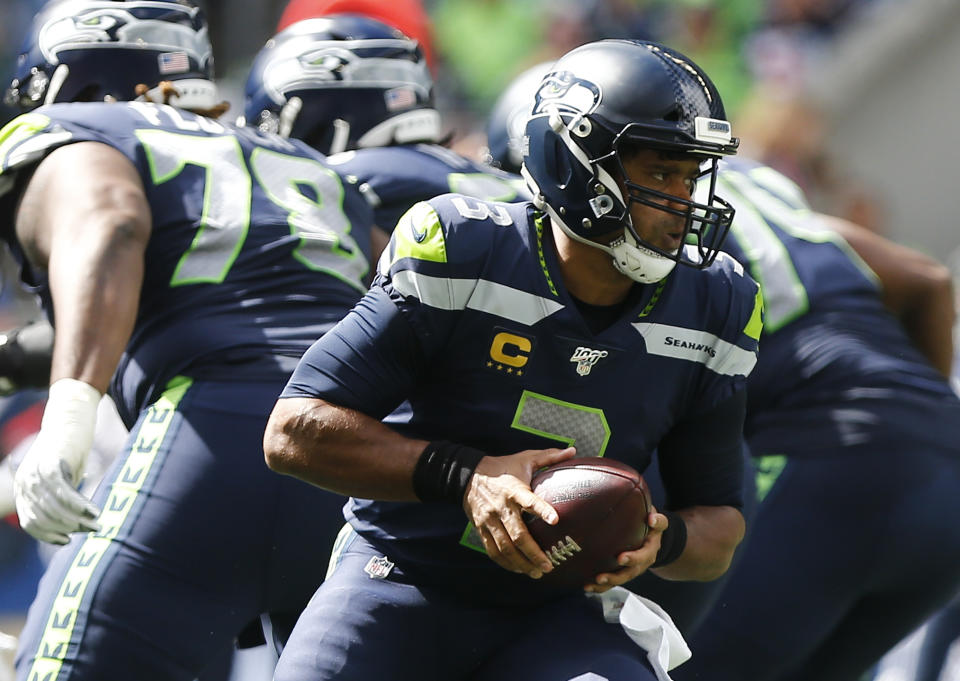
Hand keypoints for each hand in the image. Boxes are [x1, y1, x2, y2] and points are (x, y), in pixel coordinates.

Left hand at [13, 378, 101, 543]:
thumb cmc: (68, 450)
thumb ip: (60, 499)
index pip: (31, 523)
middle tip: (91, 530)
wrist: (69, 418)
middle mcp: (24, 483)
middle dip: (69, 528)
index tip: (68, 540)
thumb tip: (74, 525)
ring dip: (77, 520)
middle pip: (45, 518)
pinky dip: (80, 506)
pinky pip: (65, 494)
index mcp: (22, 489)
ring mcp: (36, 474)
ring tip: (96, 523)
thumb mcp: (61, 478)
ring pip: (55, 509)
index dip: (49, 535)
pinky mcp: (51, 465)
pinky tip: (94, 511)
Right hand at [463, 445, 575, 578]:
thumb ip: (549, 457)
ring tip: (537, 573)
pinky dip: (506, 563)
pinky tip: (519, 570)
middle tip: (549, 565)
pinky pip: (493, 551)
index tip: (556, 520)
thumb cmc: (503, 467)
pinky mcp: (481, 530)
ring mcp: (489, 521)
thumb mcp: (524, 458)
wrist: (467, 476)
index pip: (528, 500)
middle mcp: (501, 507)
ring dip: (521, 563)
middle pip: (517, 535)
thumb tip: (573, 450)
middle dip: (533, 553)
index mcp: (513, 489)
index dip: (541, 510)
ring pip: (505, 548)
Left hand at [584, 506, 668, 593]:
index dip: (633, 559)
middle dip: (615, 577)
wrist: (652, 537)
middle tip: (601, 577)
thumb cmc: (650, 525)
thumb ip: (658, 520)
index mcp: (650, 550)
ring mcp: (632, 569)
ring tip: (592, 584)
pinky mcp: (622, 572)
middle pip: (629, 573)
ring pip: (619, 580)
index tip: (620, 558)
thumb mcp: (657, 520)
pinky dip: (600, 586)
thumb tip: (651, 519)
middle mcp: (641, 563)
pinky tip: (588, 586)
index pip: (643, 556)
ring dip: (606, 584)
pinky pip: (612, 582)